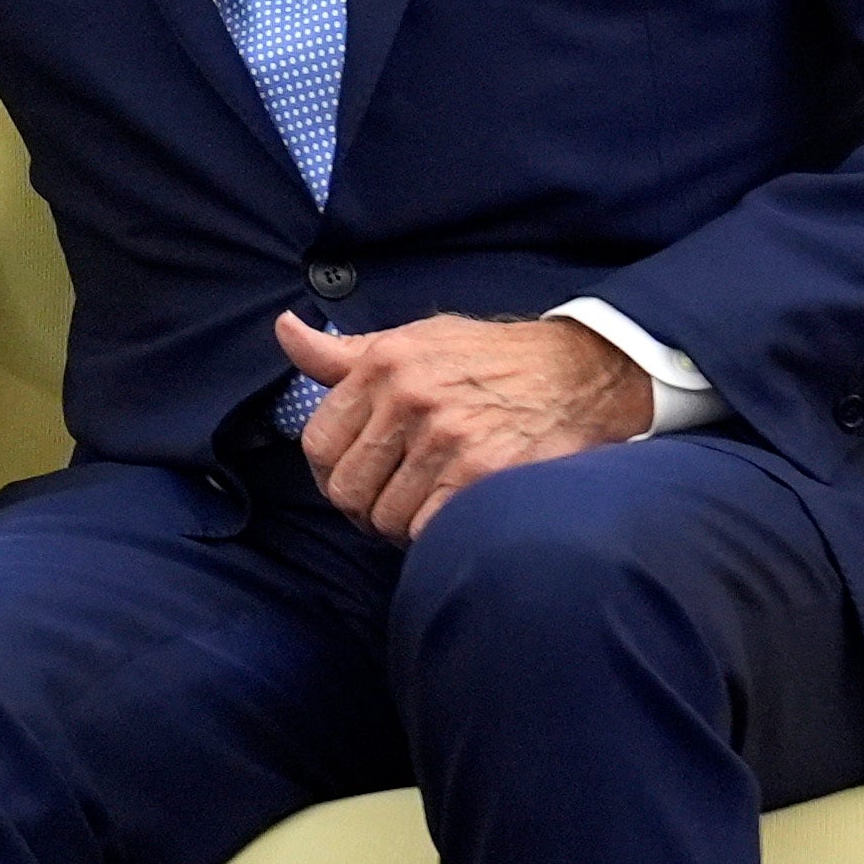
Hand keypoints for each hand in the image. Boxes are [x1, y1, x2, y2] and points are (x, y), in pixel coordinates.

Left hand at [282, 311, 650, 541]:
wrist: (578, 373)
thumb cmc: (489, 359)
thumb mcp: (414, 340)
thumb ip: (343, 351)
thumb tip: (285, 329)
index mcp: (384, 364)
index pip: (316, 442)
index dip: (328, 470)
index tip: (353, 474)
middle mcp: (410, 399)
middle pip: (345, 488)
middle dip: (361, 504)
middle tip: (389, 499)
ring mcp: (446, 439)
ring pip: (383, 516)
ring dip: (398, 524)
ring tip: (422, 505)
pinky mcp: (481, 475)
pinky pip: (425, 530)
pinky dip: (431, 533)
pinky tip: (448, 514)